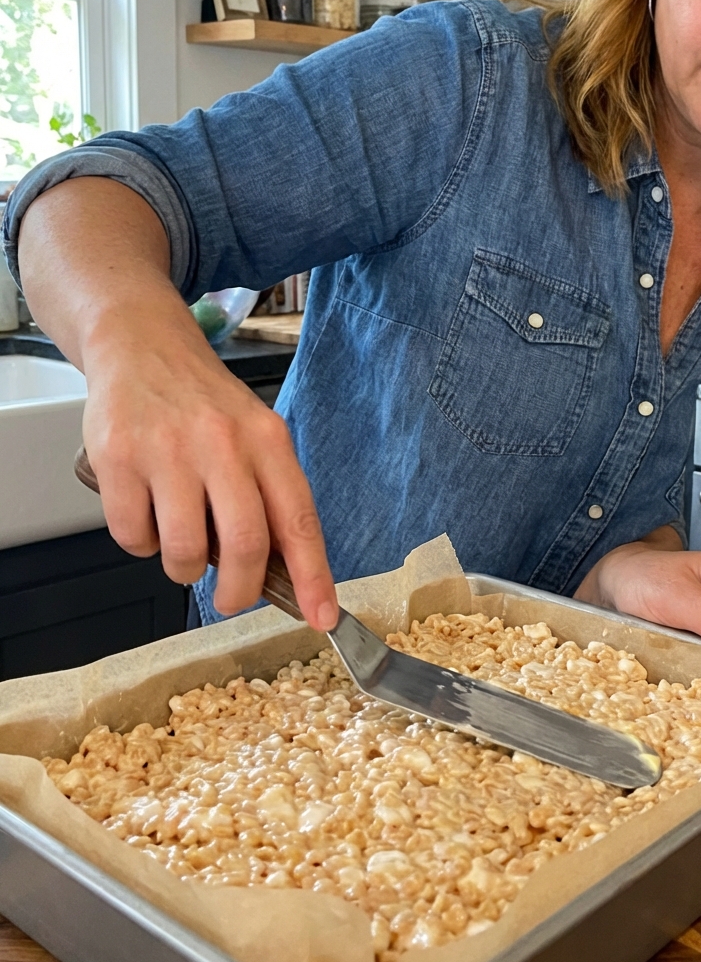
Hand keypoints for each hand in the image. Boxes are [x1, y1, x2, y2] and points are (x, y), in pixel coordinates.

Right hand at [82, 306, 338, 631]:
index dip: (314, 576)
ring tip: (181, 542)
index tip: (322, 617)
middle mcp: (222, 443)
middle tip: (230, 598)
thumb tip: (282, 572)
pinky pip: (133, 537)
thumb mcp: (254, 433)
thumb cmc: (202, 402)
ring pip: (184, 552)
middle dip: (239, 592)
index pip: (298, 520)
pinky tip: (147, 513)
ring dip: (184, 568)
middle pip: (243, 546)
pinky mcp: (118, 459)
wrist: (140, 344)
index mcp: (267, 440)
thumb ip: (270, 494)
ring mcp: (167, 451)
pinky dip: (141, 543)